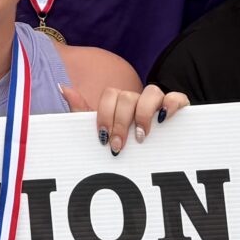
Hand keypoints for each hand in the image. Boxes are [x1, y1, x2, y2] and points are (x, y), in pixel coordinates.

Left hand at [63, 84, 188, 154]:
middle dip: (121, 123)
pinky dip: (171, 104)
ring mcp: (158, 102)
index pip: (110, 96)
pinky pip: (177, 97)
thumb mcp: (102, 131)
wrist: (153, 153)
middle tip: (119, 146)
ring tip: (142, 137)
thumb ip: (81, 110)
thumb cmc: (123, 141)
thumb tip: (62, 87)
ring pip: (152, 92)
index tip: (104, 138)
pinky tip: (163, 119)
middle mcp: (138, 98)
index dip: (106, 115)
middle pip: (128, 97)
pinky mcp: (177, 108)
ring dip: (144, 114)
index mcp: (119, 101)